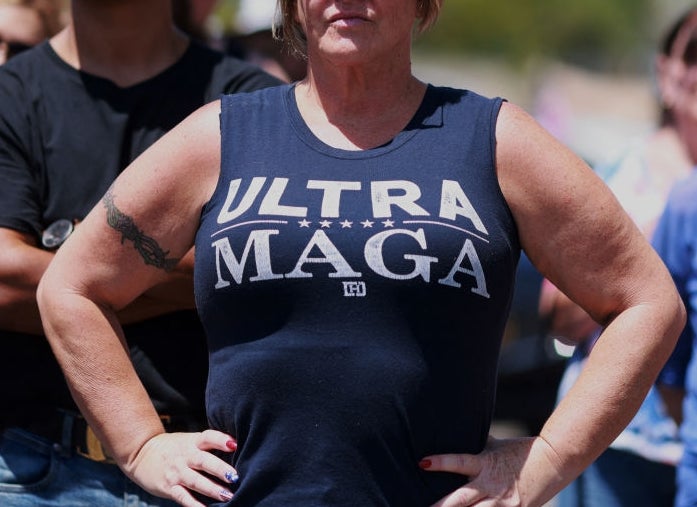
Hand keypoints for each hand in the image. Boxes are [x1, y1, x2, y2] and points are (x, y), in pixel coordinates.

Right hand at [125, 430, 239, 506]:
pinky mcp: (169, 487)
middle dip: (219, 469)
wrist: (141, 453)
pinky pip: (183, 497)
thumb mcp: (189, 440)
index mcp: (192, 442)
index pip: (208, 437)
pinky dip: (194, 505)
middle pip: (203, 461)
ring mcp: (177, 472)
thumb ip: (208, 446)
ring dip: (212, 489)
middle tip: (234, 477)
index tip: (234, 444)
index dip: (221, 440)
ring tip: (227, 495)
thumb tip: (236, 451)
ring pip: (195, 481)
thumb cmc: (174, 448)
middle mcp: (185, 456)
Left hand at [420, 436, 555, 506]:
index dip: (441, 462)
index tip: (422, 462)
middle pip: (460, 499)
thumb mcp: (496, 445)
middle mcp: (491, 486)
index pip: (459, 462)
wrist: (554, 462)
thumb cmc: (520, 451)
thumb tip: (459, 430)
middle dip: (441, 506)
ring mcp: (503, 504)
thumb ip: (477, 444)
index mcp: (485, 464)